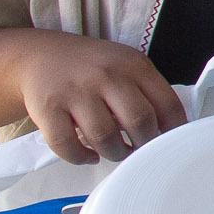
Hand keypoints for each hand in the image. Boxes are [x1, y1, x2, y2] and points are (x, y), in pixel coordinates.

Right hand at [18, 36, 187, 163]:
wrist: (39, 55)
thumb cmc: (91, 67)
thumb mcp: (126, 65)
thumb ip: (148, 91)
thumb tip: (170, 130)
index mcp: (134, 65)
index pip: (168, 104)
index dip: (174, 131)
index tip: (170, 144)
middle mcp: (106, 76)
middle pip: (140, 122)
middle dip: (144, 144)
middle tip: (139, 149)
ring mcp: (75, 92)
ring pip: (105, 138)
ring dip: (115, 153)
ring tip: (115, 151)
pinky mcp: (47, 108)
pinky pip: (67, 145)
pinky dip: (81, 157)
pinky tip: (88, 155)